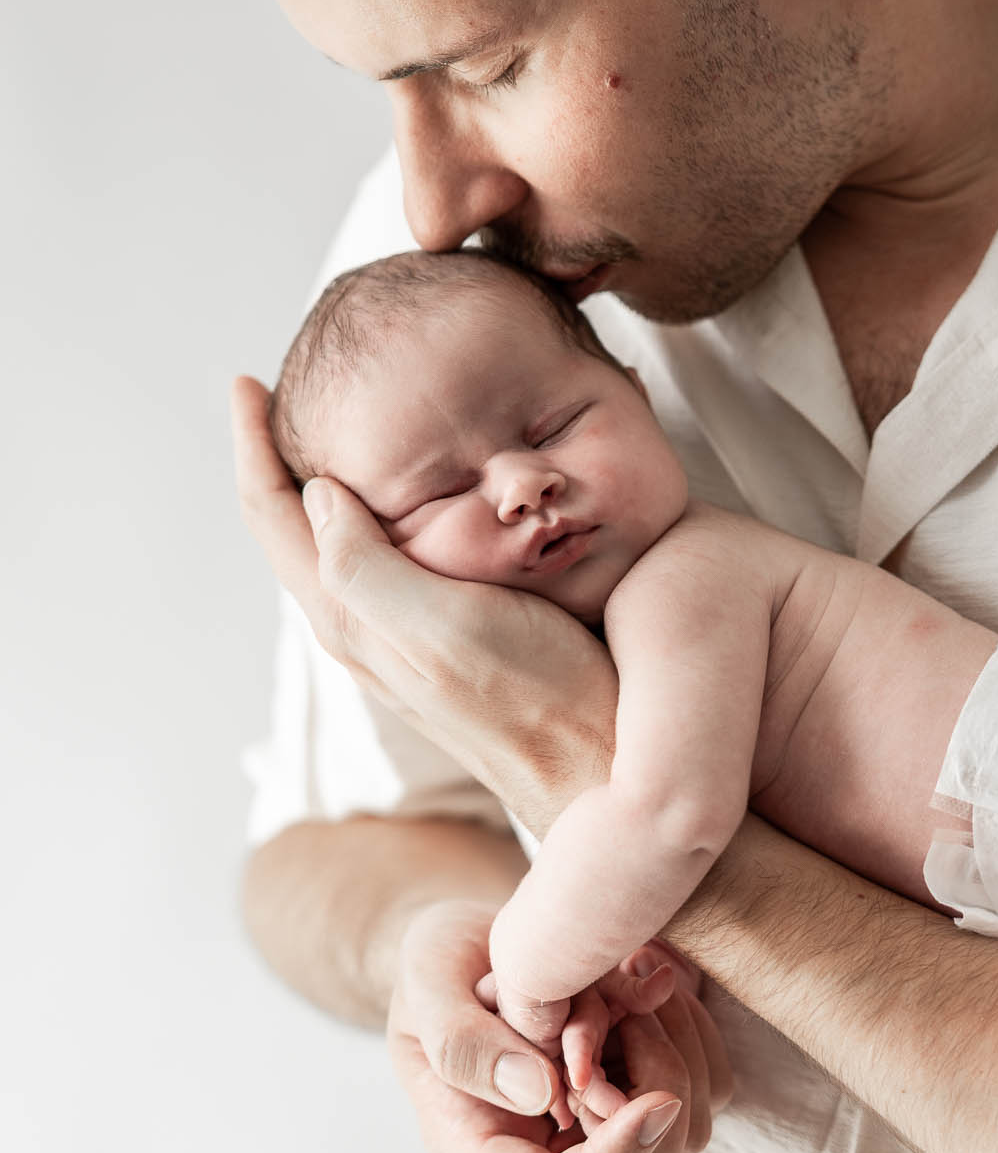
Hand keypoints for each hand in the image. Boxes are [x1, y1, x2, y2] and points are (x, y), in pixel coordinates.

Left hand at [230, 376, 616, 827]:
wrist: (596, 769)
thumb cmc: (537, 698)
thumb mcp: (450, 627)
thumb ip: (371, 567)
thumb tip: (316, 493)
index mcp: (352, 616)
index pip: (273, 516)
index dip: (252, 446)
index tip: (246, 382)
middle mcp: (363, 629)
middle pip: (290, 531)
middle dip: (274, 460)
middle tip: (276, 396)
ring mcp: (399, 640)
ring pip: (333, 548)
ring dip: (318, 487)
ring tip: (327, 433)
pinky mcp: (439, 643)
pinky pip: (377, 564)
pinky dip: (371, 514)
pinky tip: (406, 498)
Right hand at [388, 902, 732, 1152]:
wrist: (475, 941)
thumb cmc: (439, 964)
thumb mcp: (425, 988)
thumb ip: (463, 1044)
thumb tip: (541, 1094)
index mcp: (484, 1151)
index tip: (653, 1103)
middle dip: (659, 1092)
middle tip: (628, 1007)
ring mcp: (607, 1127)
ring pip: (688, 1133)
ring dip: (676, 1046)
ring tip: (631, 976)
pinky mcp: (647, 1089)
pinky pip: (707, 1081)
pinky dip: (691, 1027)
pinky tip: (651, 978)